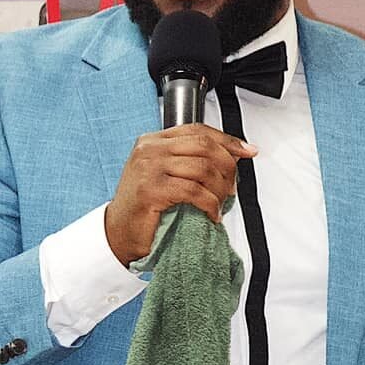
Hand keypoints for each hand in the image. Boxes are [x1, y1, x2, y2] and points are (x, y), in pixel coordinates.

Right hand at [104, 124, 254, 265]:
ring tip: (221, 203)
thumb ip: (189, 161)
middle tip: (232, 187)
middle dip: (227, 166)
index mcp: (153, 141)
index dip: (227, 140)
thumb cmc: (143, 207)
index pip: (198, 131)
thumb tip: (231, 157)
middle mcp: (149, 149)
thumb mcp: (164, 175)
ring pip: (202, 168)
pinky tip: (212, 213)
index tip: (247, 151)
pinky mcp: (151, 190)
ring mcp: (148, 168)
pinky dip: (210, 203)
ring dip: (220, 189)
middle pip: (204, 146)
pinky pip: (194, 191)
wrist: (117, 233)